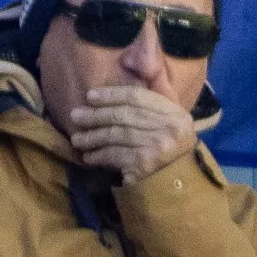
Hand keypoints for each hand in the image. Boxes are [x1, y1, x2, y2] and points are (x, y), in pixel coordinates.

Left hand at [63, 79, 196, 184]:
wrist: (180, 190)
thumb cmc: (171, 152)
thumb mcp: (171, 122)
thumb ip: (155, 100)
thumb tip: (132, 66)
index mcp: (176, 113)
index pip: (138, 97)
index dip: (112, 94)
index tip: (90, 96)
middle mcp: (170, 128)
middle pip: (125, 115)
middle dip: (97, 115)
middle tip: (75, 116)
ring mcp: (158, 147)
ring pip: (118, 135)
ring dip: (94, 137)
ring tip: (77, 139)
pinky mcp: (146, 166)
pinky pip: (116, 155)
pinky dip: (100, 156)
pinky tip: (88, 157)